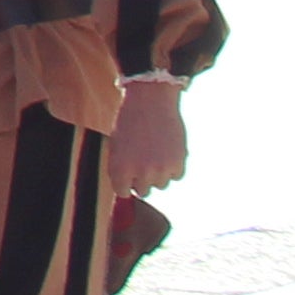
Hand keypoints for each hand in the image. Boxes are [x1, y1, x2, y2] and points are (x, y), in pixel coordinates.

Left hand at [111, 82, 187, 197]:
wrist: (150, 102)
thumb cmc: (129, 120)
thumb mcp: (116, 144)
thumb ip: (120, 167)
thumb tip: (129, 187)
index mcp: (119, 168)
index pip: (122, 192)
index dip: (125, 184)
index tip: (128, 178)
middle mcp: (140, 173)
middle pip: (143, 191)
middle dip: (141, 180)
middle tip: (142, 163)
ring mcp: (160, 170)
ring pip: (160, 185)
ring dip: (158, 174)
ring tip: (154, 152)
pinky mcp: (178, 164)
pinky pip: (176, 176)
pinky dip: (172, 167)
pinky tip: (166, 150)